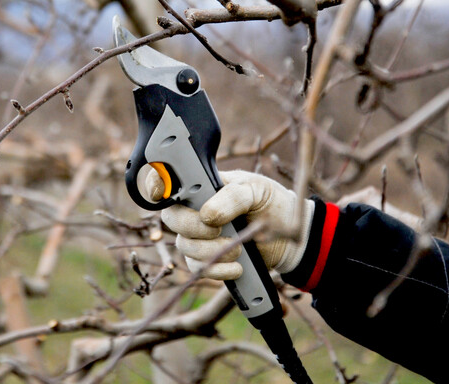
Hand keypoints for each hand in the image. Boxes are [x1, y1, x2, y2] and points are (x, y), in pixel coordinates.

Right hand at [144, 169, 313, 279]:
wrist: (293, 237)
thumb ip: (231, 197)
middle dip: (191, 226)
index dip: (155, 184)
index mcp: (201, 183)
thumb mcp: (255, 189)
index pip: (166, 180)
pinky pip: (198, 268)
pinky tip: (238, 266)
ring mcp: (198, 235)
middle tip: (217, 228)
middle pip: (171, 218)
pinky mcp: (207, 259)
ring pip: (184, 245)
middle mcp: (194, 208)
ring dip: (210, 250)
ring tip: (238, 247)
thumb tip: (206, 215)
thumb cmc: (271, 203)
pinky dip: (217, 269)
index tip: (161, 194)